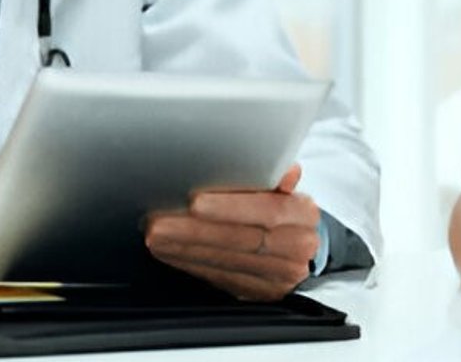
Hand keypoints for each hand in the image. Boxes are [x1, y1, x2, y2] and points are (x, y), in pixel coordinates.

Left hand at [144, 164, 321, 301]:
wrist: (300, 245)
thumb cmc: (282, 206)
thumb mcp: (284, 185)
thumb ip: (274, 174)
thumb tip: (283, 167)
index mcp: (303, 215)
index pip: (267, 210)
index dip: (230, 207)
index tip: (194, 202)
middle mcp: (296, 247)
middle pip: (240, 239)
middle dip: (194, 231)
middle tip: (159, 222)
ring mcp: (279, 275)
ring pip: (226, 262)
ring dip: (185, 249)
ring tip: (156, 236)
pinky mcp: (259, 292)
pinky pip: (220, 277)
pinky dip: (191, 264)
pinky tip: (169, 252)